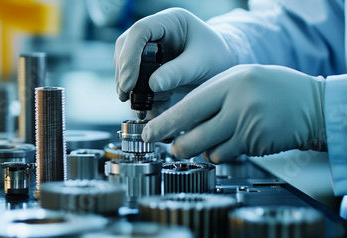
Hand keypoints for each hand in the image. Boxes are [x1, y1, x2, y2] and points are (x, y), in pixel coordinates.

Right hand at [114, 8, 236, 101]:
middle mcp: (155, 31)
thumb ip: (179, 73)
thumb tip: (152, 85)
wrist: (223, 66)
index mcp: (169, 22)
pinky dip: (138, 93)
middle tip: (126, 96)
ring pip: (125, 62)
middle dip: (124, 73)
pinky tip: (148, 106)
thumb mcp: (202, 64)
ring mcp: (149, 47)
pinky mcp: (148, 64)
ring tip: (137, 104)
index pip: (139, 31)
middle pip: (126, 46)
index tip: (129, 83)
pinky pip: (134, 77)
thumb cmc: (217, 58)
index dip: (129, 57)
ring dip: (127, 84)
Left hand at [141, 64, 326, 162]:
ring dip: (202, 150)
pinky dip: (221, 153)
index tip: (147, 133)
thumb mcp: (241, 79)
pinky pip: (225, 156)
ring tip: (214, 137)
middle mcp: (237, 104)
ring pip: (208, 150)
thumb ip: (212, 96)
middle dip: (176, 146)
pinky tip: (232, 141)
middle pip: (192, 135)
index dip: (164, 123)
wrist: (314, 105)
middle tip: (172, 146)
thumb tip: (179, 118)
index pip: (188, 107)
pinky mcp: (256, 145)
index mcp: (230, 83)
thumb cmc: (273, 90)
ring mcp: (248, 127)